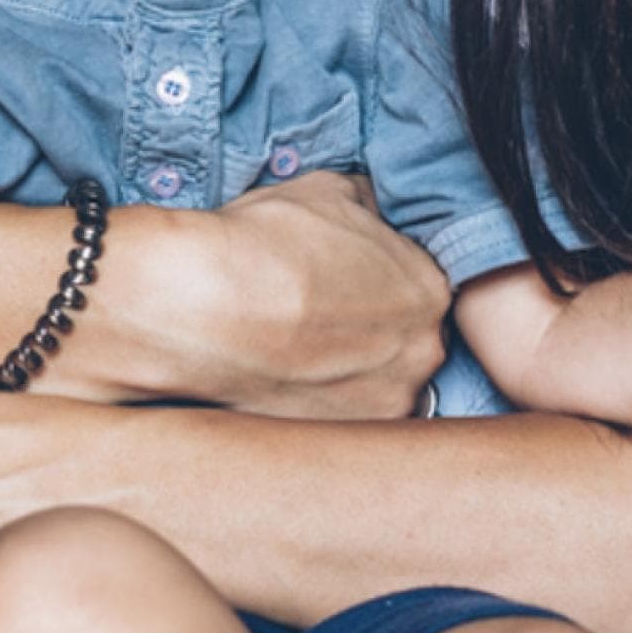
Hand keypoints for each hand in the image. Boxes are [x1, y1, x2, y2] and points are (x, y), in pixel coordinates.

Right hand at [195, 172, 450, 417]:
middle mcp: (421, 353)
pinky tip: (279, 374)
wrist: (202, 306)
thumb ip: (366, 207)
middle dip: (365, 329)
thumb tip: (369, 213)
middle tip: (315, 315)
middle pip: (402, 340)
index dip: (376, 280)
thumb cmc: (264, 244)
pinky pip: (335, 417)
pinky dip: (312, 399)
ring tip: (292, 347)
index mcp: (429, 290)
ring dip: (342, 370)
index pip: (416, 285)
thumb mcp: (327, 192)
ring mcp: (382, 404)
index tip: (341, 282)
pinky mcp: (337, 440)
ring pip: (372, 384)